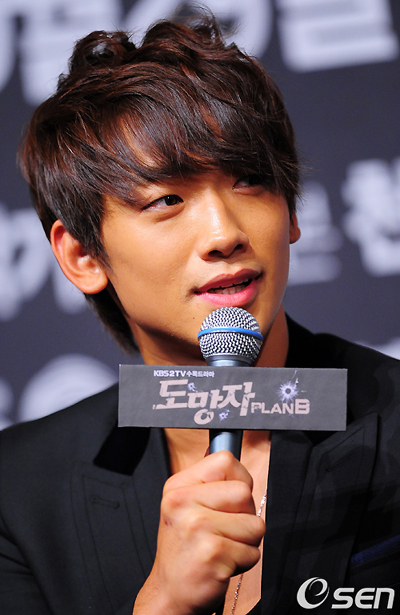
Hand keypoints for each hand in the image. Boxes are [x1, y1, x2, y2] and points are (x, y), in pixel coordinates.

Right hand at [133, 451, 264, 614]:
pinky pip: (253, 551)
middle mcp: (182, 502)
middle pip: (244, 492)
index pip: (225, 460)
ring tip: (222, 547)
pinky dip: (244, 562)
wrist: (170, 593)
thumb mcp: (186, 507)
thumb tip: (232, 459)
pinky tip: (221, 564)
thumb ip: (209, 483)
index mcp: (177, 486)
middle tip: (222, 531)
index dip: (238, 479)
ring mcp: (196, 526)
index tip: (229, 500)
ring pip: (254, 523)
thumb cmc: (185, 550)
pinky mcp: (212, 553)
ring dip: (246, 541)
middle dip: (244, 515)